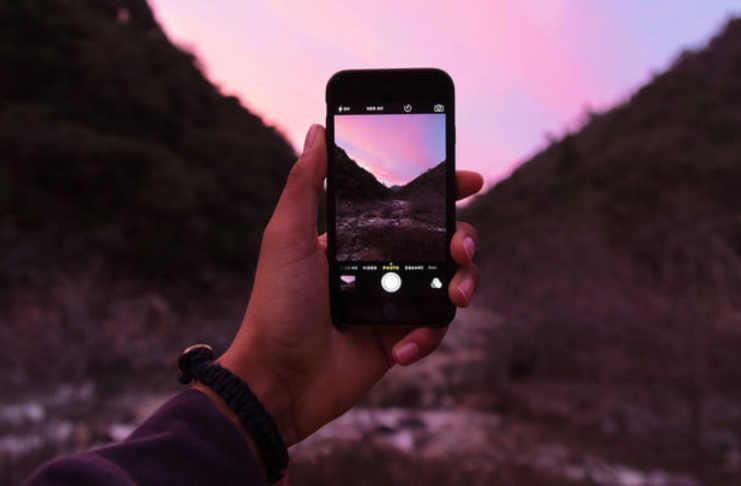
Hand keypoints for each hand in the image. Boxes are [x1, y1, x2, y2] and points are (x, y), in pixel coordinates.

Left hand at [218, 125, 482, 446]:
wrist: (279, 379)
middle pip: (440, 242)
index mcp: (356, 238)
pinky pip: (434, 328)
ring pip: (449, 282)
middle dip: (463, 239)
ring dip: (462, 284)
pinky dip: (427, 335)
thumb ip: (305, 184)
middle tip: (460, 246)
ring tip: (457, 295)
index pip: (407, 207)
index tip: (468, 180)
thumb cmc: (277, 305)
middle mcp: (379, 266)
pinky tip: (402, 346)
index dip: (441, 191)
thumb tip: (317, 130)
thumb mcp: (287, 237)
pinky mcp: (400, 338)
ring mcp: (392, 302)